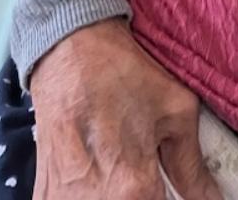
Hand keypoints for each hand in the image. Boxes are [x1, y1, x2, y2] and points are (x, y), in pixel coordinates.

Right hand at [29, 17, 223, 198]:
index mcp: (132, 189)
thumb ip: (193, 168)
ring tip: (120, 167)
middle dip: (145, 196)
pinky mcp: (44, 196)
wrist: (71, 51)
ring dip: (118, 195)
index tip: (168, 189)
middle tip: (149, 178)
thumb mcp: (176, 112)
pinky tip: (98, 173)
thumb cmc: (125, 74)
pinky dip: (92, 193)